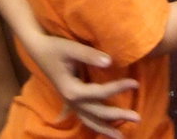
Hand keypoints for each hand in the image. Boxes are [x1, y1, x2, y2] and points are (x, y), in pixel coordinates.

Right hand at [24, 32, 139, 138]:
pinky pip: (85, 117)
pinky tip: (105, 129)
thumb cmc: (55, 47)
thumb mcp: (71, 48)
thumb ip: (89, 55)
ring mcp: (70, 103)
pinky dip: (95, 124)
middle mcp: (72, 101)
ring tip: (120, 137)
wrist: (39, 50)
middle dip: (118, 116)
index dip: (118, 88)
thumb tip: (110, 61)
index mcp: (72, 90)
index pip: (100, 93)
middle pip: (98, 113)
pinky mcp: (70, 100)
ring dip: (105, 129)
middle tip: (137, 117)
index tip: (135, 83)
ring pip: (90, 121)